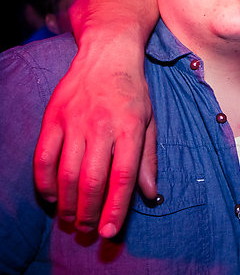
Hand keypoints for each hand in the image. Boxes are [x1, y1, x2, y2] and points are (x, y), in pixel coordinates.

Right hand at [33, 41, 156, 237]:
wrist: (107, 54)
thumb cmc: (133, 91)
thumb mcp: (149, 120)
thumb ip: (148, 158)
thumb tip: (150, 193)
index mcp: (130, 127)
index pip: (123, 175)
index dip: (116, 207)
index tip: (109, 230)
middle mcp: (101, 125)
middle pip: (92, 179)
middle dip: (88, 211)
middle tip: (87, 228)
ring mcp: (74, 121)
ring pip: (66, 173)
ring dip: (67, 202)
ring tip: (71, 218)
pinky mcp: (53, 118)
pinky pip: (43, 157)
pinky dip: (45, 182)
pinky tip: (51, 196)